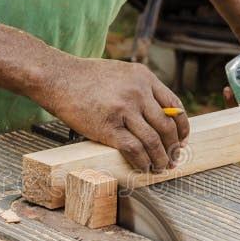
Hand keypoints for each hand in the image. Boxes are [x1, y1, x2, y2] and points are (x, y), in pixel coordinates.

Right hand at [40, 57, 189, 171]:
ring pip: (153, 140)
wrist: (58, 78)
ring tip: (161, 167)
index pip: (174, 105)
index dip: (182, 126)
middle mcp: (137, 92)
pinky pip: (134, 150)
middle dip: (174, 146)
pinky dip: (142, 162)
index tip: (182, 139)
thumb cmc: (86, 77)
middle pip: (167, 125)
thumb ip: (140, 88)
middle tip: (174, 157)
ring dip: (160, 158)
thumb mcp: (121, 73)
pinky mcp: (108, 128)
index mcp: (144, 77)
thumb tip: (158, 114)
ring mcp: (123, 110)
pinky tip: (143, 167)